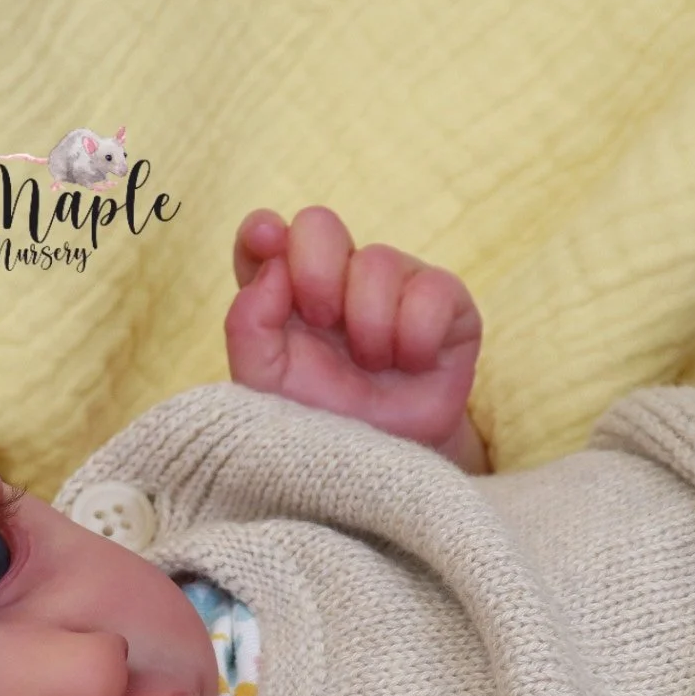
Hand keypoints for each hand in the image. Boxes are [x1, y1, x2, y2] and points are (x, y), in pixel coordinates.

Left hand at [225, 206, 487, 473]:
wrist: (377, 470)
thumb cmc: (319, 425)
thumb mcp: (264, 386)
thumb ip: (247, 324)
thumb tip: (271, 266)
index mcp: (284, 293)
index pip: (264, 238)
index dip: (262, 232)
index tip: (267, 240)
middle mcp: (336, 279)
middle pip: (320, 225)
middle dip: (316, 273)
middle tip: (324, 323)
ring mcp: (394, 285)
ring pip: (378, 260)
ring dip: (370, 324)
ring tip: (373, 365)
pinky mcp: (446, 303)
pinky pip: (433, 290)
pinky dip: (416, 335)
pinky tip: (412, 363)